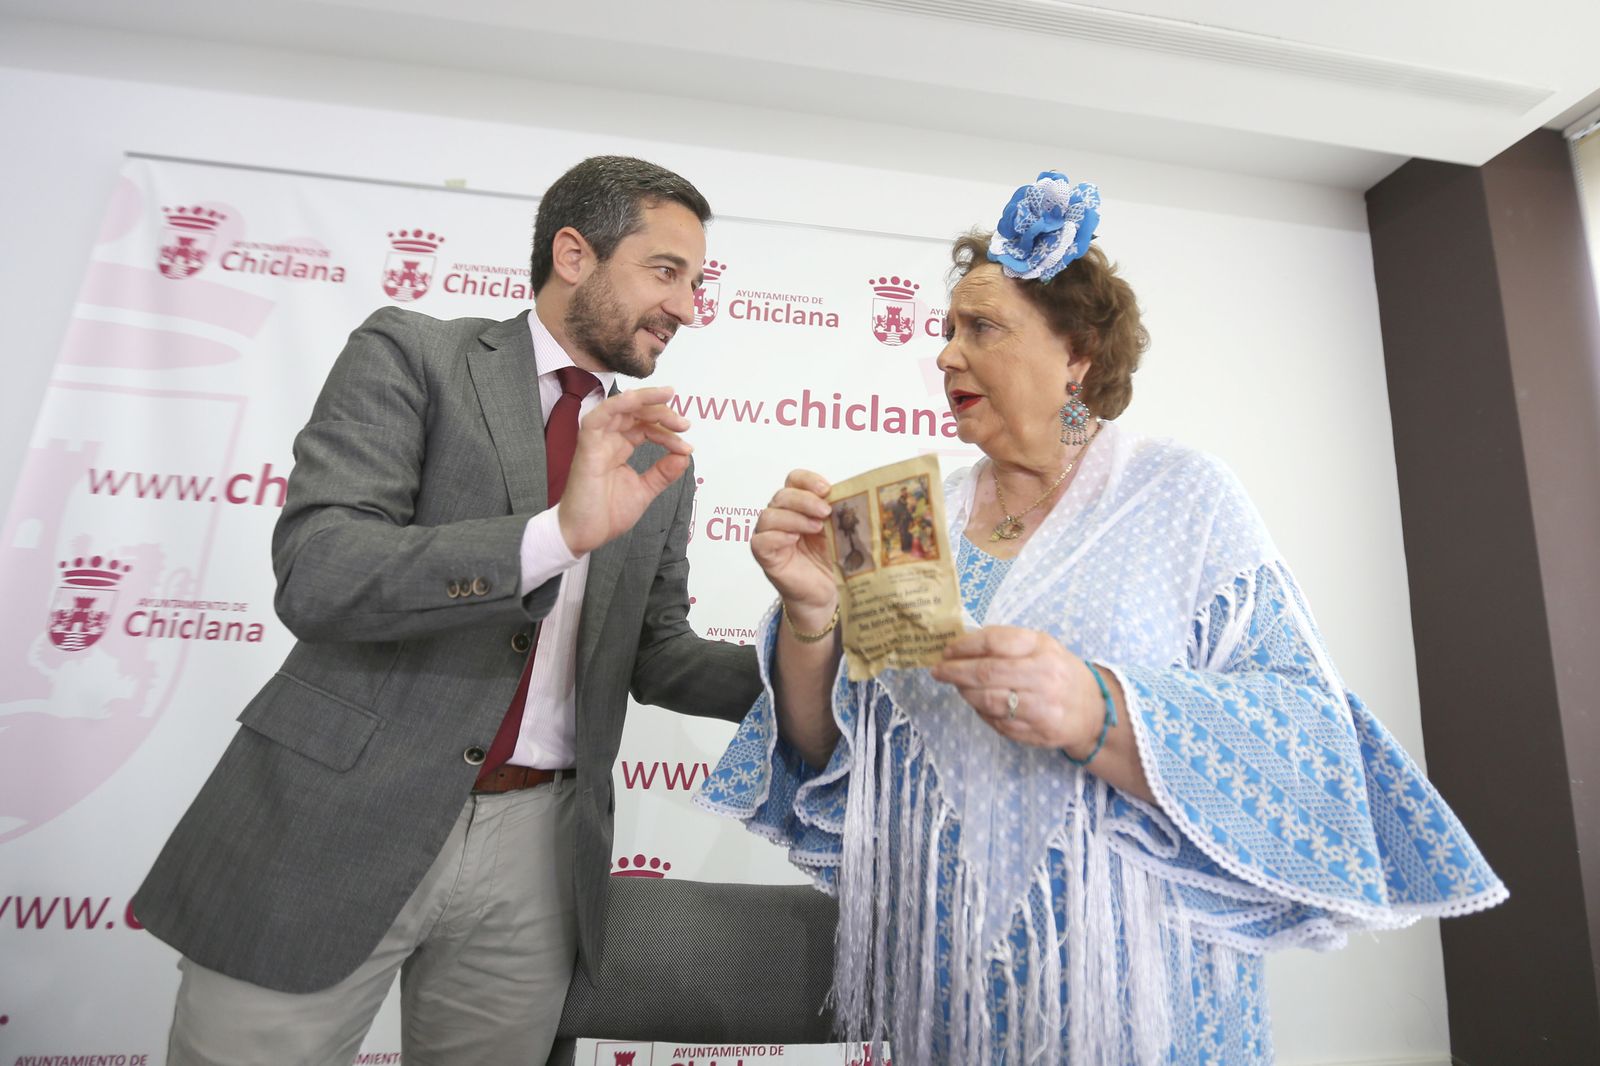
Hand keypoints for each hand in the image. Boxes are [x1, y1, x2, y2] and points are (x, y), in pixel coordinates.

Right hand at [557, 386, 692, 555]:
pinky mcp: (586, 448)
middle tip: (684, 424)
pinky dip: (617, 404)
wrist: (583, 535)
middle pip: (635, 412)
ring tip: (668, 399)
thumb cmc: (605, 514)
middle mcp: (608, 440)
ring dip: (644, 400)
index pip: (646, 427)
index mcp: (619, 447)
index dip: (668, 433)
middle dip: (662, 413)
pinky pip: (598, 417)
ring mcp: (596, 442)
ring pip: (619, 407)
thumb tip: (684, 456)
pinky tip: (636, 399)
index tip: (687, 447)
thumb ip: (663, 473)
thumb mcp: (644, 491)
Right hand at [751, 470, 837, 623]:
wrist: (824, 592)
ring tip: (816, 528)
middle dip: (805, 500)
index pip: (794, 480)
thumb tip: (847, 496)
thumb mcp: (836, 530)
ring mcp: (769, 535)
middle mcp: (780, 516)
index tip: (826, 488)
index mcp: (797, 505)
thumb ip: (836, 512)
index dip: (807, 480)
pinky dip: (778, 537)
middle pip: (782, 495)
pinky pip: (760, 541)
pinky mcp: (764, 556)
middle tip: (825, 511)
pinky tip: (794, 540)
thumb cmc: (829, 560)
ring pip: (769, 516)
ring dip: (794, 518)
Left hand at [929, 625, 1098, 748]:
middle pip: (986, 673)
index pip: (994, 641)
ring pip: (988, 700)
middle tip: (938, 671)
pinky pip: (997, 722)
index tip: (947, 651)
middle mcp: (1044, 676)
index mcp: (1042, 648)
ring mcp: (1042, 707)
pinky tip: (979, 704)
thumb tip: (960, 646)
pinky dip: (981, 712)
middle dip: (955, 672)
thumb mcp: (1040, 646)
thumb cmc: (1058, 671)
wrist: (1093, 709)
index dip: (964, 646)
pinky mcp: (1038, 732)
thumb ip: (1005, 642)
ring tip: (958, 687)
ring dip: (965, 693)